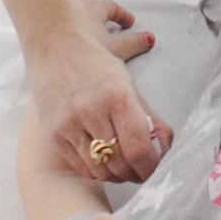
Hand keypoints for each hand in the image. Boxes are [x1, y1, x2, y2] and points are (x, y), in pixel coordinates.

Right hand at [30, 0, 170, 181]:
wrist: (54, 44)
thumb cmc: (96, 62)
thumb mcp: (127, 81)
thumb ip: (148, 114)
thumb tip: (166, 144)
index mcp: (117, 96)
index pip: (138, 147)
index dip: (151, 165)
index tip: (155, 167)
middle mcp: (91, 111)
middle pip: (120, 162)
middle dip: (137, 173)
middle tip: (143, 171)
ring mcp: (69, 124)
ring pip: (100, 169)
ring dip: (117, 175)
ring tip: (125, 169)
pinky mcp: (54, 133)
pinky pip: (80, 166)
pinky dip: (97, 171)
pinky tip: (105, 165)